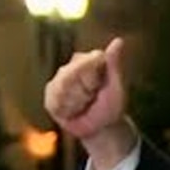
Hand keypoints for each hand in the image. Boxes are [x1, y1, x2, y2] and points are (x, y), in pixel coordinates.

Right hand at [43, 37, 134, 169]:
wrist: (101, 128)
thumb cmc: (111, 107)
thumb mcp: (116, 87)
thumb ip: (114, 64)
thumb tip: (118, 40)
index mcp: (88, 60)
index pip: (83, 64)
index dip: (91, 81)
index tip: (98, 88)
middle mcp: (71, 67)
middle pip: (69, 77)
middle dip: (82, 93)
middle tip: (91, 99)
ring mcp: (58, 80)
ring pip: (60, 90)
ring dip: (74, 103)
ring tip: (83, 105)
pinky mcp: (50, 95)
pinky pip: (54, 101)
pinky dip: (65, 110)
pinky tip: (72, 111)